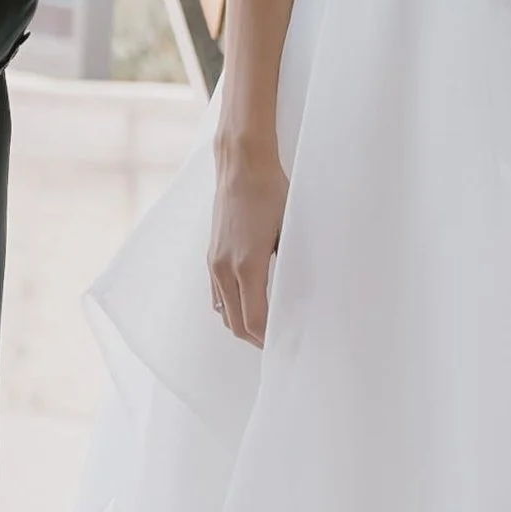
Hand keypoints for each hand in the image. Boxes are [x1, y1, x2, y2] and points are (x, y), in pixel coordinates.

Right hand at [208, 142, 288, 346]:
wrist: (242, 166)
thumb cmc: (272, 193)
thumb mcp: (291, 230)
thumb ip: (292, 265)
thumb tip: (300, 294)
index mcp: (247, 265)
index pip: (254, 320)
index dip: (269, 339)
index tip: (285, 345)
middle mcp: (224, 268)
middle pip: (235, 324)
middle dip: (256, 339)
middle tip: (278, 344)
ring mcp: (214, 262)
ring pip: (223, 312)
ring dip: (242, 325)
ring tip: (266, 330)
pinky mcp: (210, 255)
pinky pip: (217, 295)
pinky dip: (231, 308)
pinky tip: (248, 305)